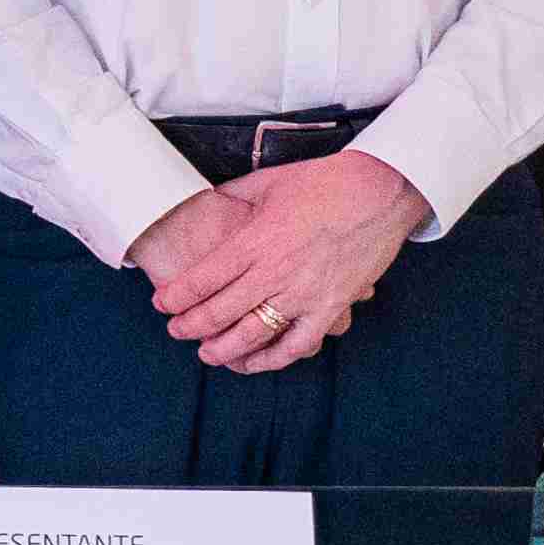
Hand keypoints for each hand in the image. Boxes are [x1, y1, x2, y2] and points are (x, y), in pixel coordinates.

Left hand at [128, 151, 428, 376]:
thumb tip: (209, 200)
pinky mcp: (332, 306)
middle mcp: (275, 272)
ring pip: (252, 335)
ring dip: (224, 350)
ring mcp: (304, 293)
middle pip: (219, 312)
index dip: (176, 297)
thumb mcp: (269, 182)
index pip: (203, 279)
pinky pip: (298, 344)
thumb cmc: (326, 181)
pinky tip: (255, 363)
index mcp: (255, 240)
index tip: (162, 304)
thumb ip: (234, 196)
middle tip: (176, 331)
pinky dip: (273, 359)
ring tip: (208, 354)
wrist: (381, 189)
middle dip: (190, 327)